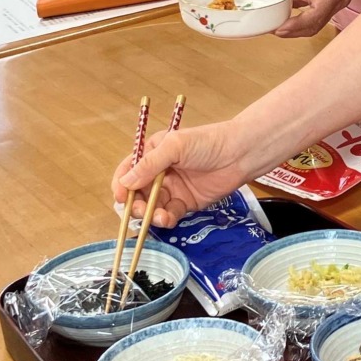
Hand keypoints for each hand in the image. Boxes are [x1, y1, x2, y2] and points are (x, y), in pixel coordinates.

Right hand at [112, 120, 256, 227]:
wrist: (240, 154)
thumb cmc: (207, 142)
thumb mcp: (174, 147)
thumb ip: (149, 164)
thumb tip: (125, 182)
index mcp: (152, 153)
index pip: (129, 170)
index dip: (121, 184)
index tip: (120, 197)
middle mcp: (159, 171)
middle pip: (137, 192)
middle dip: (136, 204)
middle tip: (141, 211)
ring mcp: (172, 188)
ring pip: (152, 206)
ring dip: (151, 214)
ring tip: (160, 217)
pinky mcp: (186, 202)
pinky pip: (169, 213)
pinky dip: (166, 218)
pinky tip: (169, 218)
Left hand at [278, 0, 360, 37]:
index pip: (317, 15)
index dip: (298, 25)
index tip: (281, 29)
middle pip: (315, 24)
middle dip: (294, 31)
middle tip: (272, 30)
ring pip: (313, 19)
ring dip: (294, 24)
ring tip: (274, 22)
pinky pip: (312, 9)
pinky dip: (298, 11)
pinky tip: (283, 8)